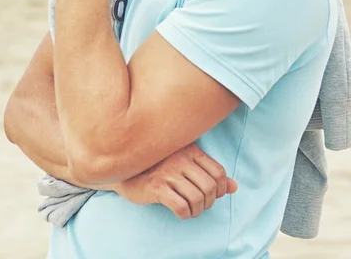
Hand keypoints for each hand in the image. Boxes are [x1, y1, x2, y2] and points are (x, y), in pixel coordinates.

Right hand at [114, 143, 236, 219]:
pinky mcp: (157, 187)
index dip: (220, 189)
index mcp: (190, 150)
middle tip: (200, 205)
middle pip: (209, 187)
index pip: (218, 172)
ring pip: (197, 199)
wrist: (128, 170)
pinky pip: (181, 207)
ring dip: (197, 211)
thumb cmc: (160, 168)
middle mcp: (181, 158)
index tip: (212, 195)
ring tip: (190, 210)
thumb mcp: (187, 166)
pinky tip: (180, 212)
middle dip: (208, 202)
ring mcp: (168, 172)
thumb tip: (234, 187)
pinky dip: (185, 214)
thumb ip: (210, 174)